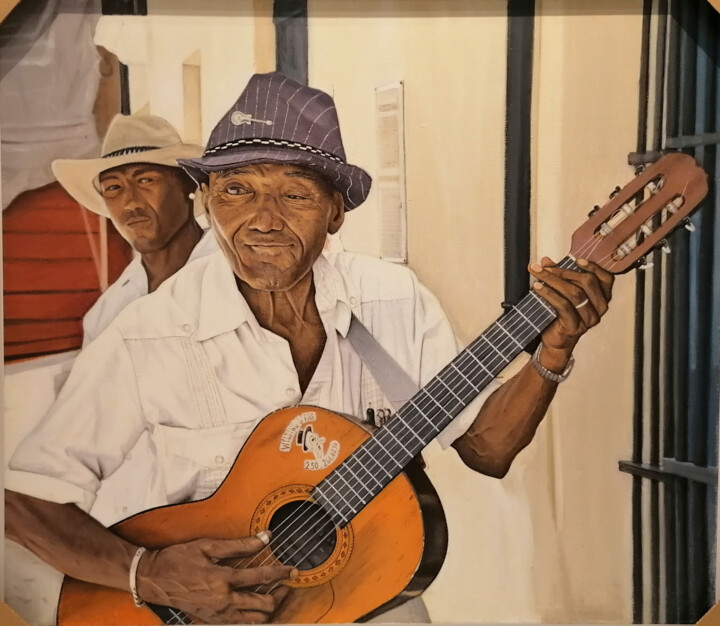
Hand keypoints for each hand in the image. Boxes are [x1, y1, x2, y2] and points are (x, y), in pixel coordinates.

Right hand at [136, 532, 295, 623]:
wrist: (153, 579)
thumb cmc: (178, 559)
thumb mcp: (208, 546)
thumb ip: (240, 544)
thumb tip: (265, 537)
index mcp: (222, 579)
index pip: (261, 577)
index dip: (280, 573)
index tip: (293, 570)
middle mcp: (222, 601)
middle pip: (263, 605)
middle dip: (279, 595)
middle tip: (286, 584)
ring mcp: (217, 615)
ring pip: (254, 621)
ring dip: (269, 609)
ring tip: (275, 596)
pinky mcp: (211, 622)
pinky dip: (252, 619)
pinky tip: (256, 607)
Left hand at [529, 257, 613, 371]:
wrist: (556, 340)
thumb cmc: (561, 315)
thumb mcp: (561, 292)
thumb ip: (557, 276)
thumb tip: (545, 261)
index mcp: (602, 297)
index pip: (606, 278)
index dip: (593, 267)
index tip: (576, 259)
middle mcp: (600, 307)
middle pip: (587, 282)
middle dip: (563, 271)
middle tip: (544, 268)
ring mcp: (589, 318)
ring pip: (575, 293)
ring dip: (553, 281)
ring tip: (538, 275)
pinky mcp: (575, 326)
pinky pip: (563, 306)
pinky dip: (549, 294)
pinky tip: (538, 288)